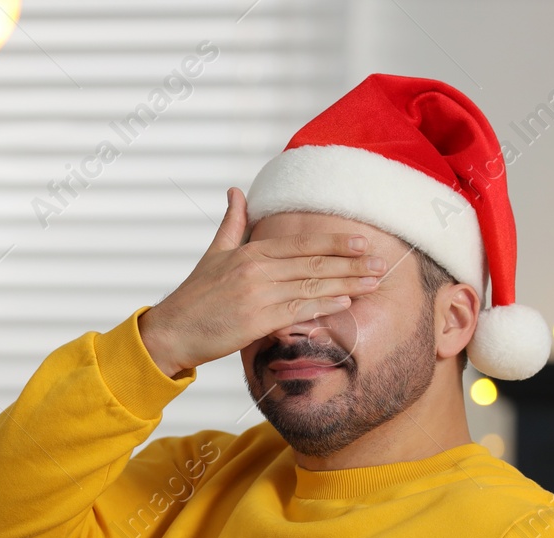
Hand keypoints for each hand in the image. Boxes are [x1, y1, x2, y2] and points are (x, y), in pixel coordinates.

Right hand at [137, 187, 385, 378]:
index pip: (302, 244)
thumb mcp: (214, 253)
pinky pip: (297, 311)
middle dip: (351, 263)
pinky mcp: (256, 321)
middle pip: (314, 264)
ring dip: (346, 284)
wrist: (172, 330)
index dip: (335, 242)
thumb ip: (232, 223)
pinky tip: (345, 303)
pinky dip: (323, 306)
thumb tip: (235, 191)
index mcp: (251, 252)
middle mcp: (257, 270)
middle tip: (380, 263)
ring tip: (372, 283)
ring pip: (311, 287)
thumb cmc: (195, 296)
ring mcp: (258, 295)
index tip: (362, 241)